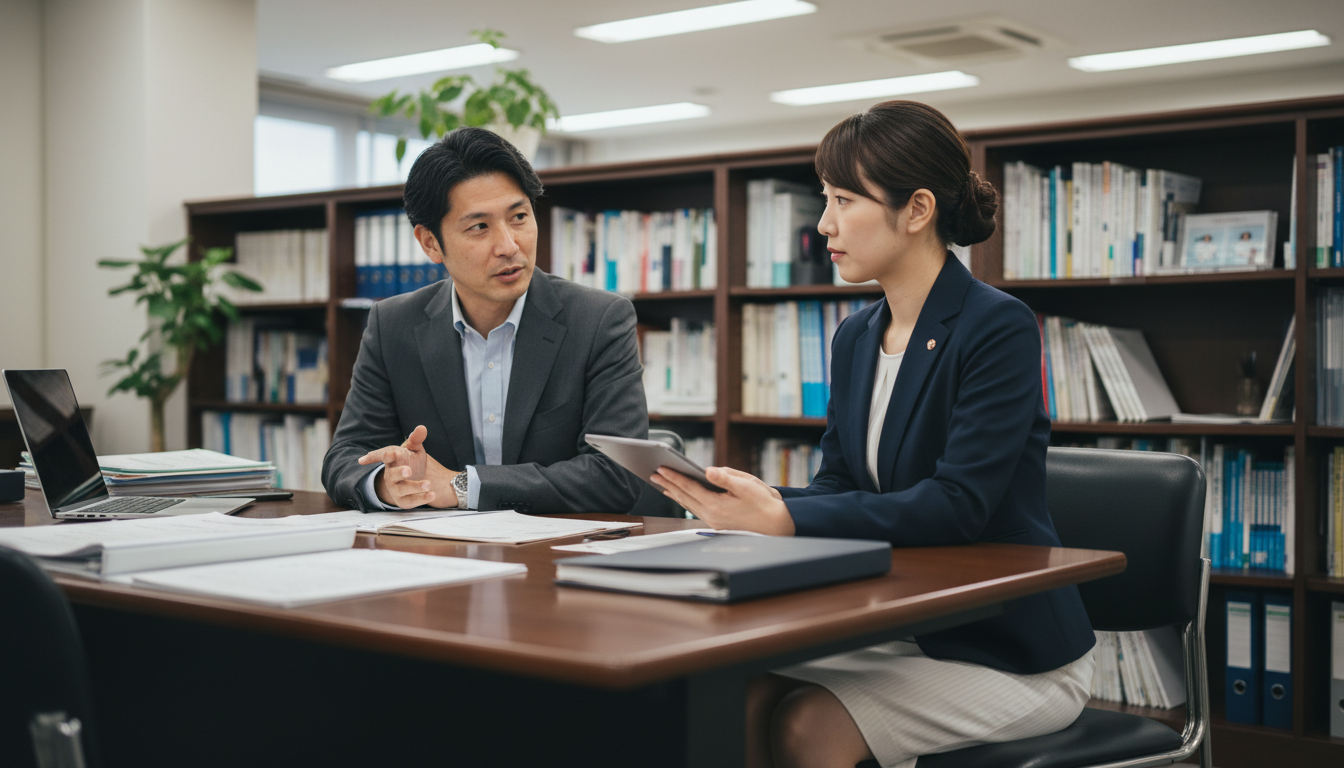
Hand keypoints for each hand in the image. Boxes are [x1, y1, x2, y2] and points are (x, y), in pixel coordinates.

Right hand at [357, 425, 459, 508]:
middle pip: (391, 475)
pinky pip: (411, 501)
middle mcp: (391, 475)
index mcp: (392, 460)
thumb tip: (422, 428)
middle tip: (408, 470)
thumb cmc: (410, 460)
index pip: (383, 456)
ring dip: (415, 487)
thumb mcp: (414, 448)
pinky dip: (422, 498)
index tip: (389, 454)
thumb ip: (417, 439)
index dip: (381, 456)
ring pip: (402, 489)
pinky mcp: (404, 500)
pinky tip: (432, 494)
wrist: (415, 477)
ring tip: (428, 484)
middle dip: (399, 473)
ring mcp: (396, 489)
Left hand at [651, 466, 794, 535]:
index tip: (661, 468)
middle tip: (653, 473)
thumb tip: (708, 470)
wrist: (777, 525)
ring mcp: (713, 521)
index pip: (689, 488)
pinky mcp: (717, 523)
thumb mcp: (747, 485)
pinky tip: (681, 495)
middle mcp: (711, 515)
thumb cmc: (764, 503)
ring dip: (674, 493)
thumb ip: (725, 477)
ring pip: (688, 504)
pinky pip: (695, 509)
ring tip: (662, 483)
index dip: (674, 476)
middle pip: (684, 497)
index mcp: (716, 505)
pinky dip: (685, 500)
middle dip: (668, 484)